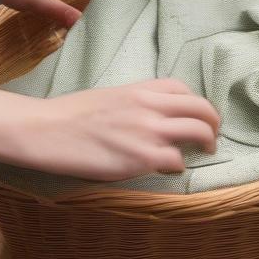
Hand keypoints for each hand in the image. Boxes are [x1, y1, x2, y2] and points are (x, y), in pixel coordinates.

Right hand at [16, 80, 220, 179]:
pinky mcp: (140, 157)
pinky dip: (179, 165)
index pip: (184, 89)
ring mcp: (148, 131)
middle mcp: (151, 106)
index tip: (195, 116)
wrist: (45, 129)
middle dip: (213, 122)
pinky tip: (172, 169)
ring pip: (198, 131)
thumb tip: (152, 116)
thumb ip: (137, 103)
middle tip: (213, 135)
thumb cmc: (70, 114)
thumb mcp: (111, 96)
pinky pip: (176, 160)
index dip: (195, 104)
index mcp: (142, 89)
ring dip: (207, 142)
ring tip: (207, 151)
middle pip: (201, 108)